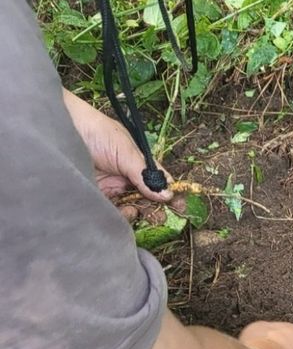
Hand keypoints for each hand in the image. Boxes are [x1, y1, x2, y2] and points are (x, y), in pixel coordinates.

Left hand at [62, 89, 173, 205]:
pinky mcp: (93, 199)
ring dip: (138, 213)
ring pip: (129, 208)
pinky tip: (126, 215)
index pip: (156, 181)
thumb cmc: (94, 131)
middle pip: (145, 198)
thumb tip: (167, 194)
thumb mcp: (125, 150)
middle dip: (155, 208)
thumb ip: (145, 173)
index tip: (179, 206)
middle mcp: (123, 177)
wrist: (57, 130)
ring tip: (139, 212)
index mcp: (135, 163)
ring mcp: (108, 189)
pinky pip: (111, 214)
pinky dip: (120, 218)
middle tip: (162, 216)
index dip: (167, 193)